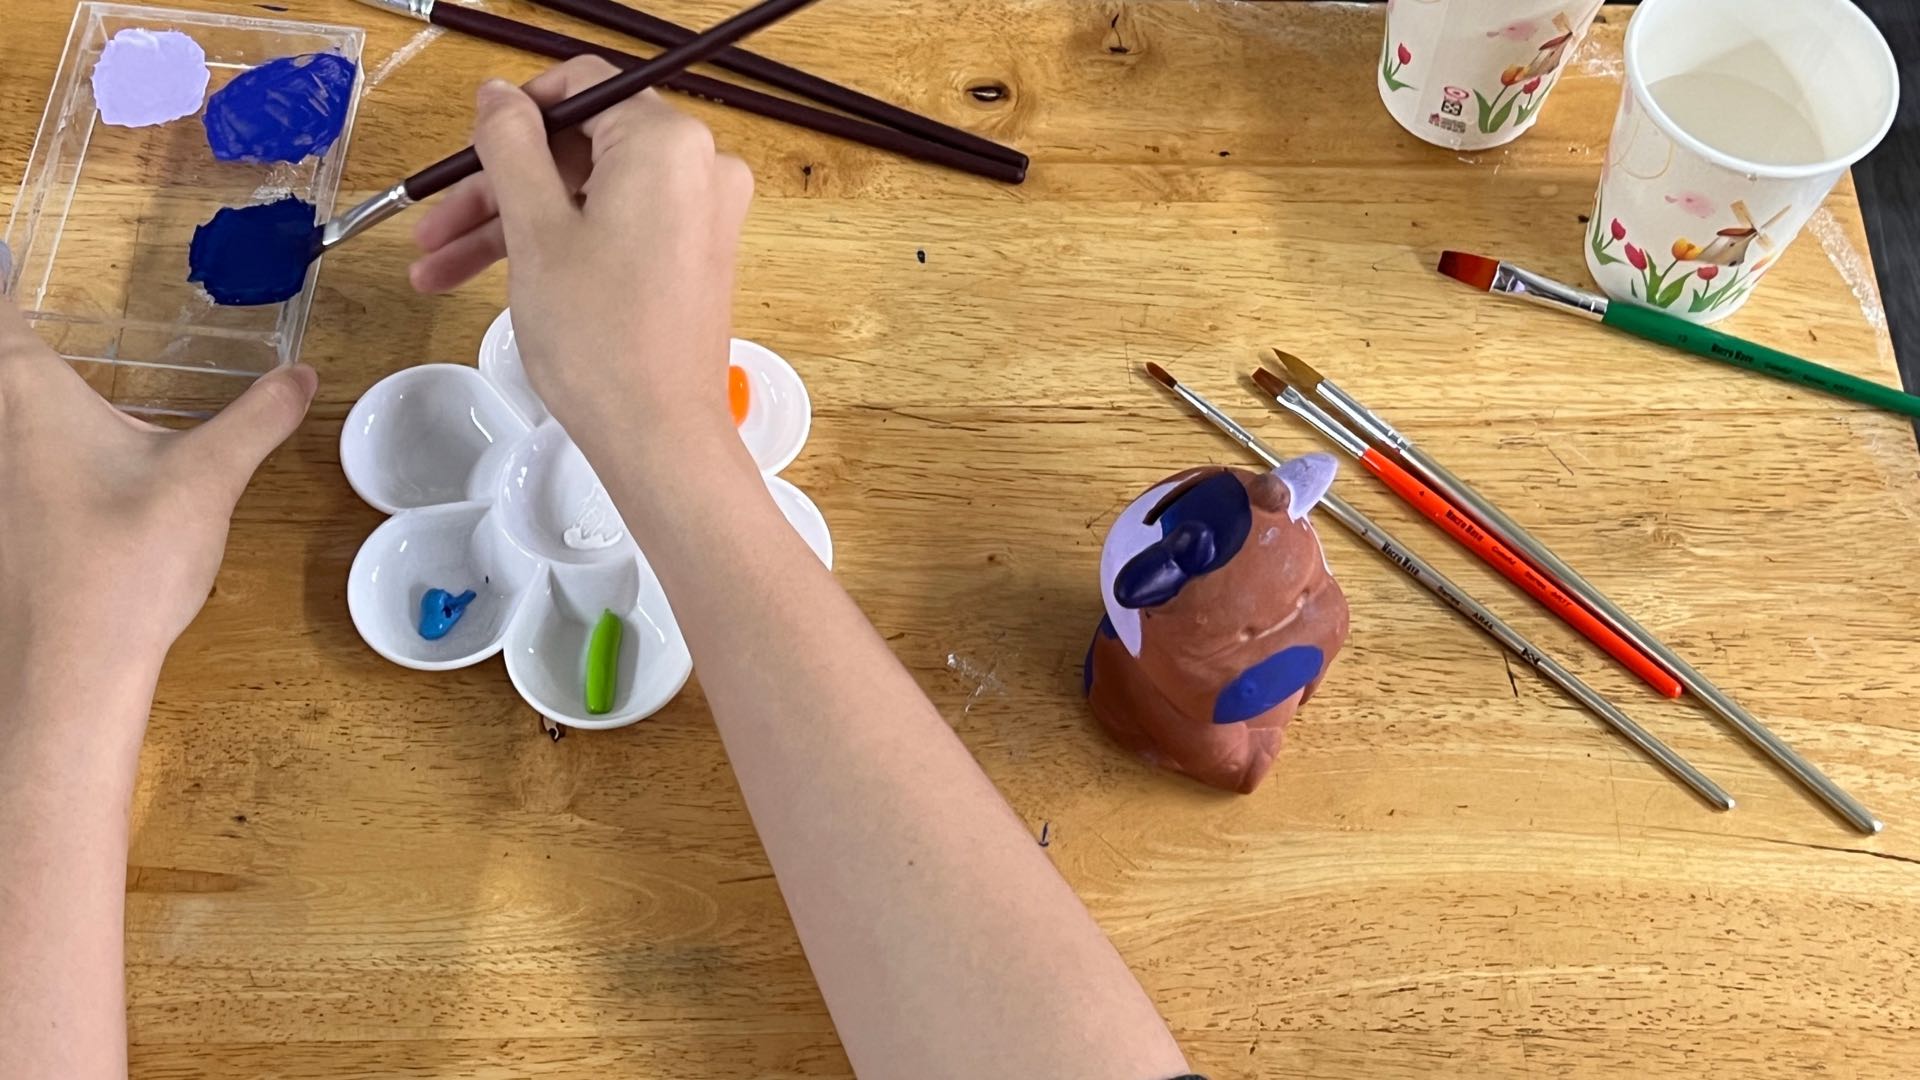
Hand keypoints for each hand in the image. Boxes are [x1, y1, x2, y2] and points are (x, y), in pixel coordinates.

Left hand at [0, 297, 315, 666]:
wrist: (65, 667)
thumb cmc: (124, 563)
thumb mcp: (207, 479)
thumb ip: (257, 419)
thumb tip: (301, 378)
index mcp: (24, 390)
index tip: (7, 249)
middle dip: (16, 344)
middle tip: (29, 311)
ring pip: (1, 420)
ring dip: (21, 403)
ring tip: (52, 389)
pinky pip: (5, 471)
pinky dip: (21, 457)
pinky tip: (59, 475)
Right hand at [409, 57, 754, 467]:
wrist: (658, 433)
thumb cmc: (601, 337)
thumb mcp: (535, 229)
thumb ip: (511, 146)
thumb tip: (498, 96)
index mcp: (666, 142)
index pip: (581, 86)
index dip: (514, 113)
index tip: (468, 152)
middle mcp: (698, 166)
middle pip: (579, 146)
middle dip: (498, 185)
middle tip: (437, 223)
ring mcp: (699, 214)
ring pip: (588, 193)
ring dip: (512, 224)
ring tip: (436, 267)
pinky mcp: (691, 255)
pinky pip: (614, 226)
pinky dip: (557, 245)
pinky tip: (485, 276)